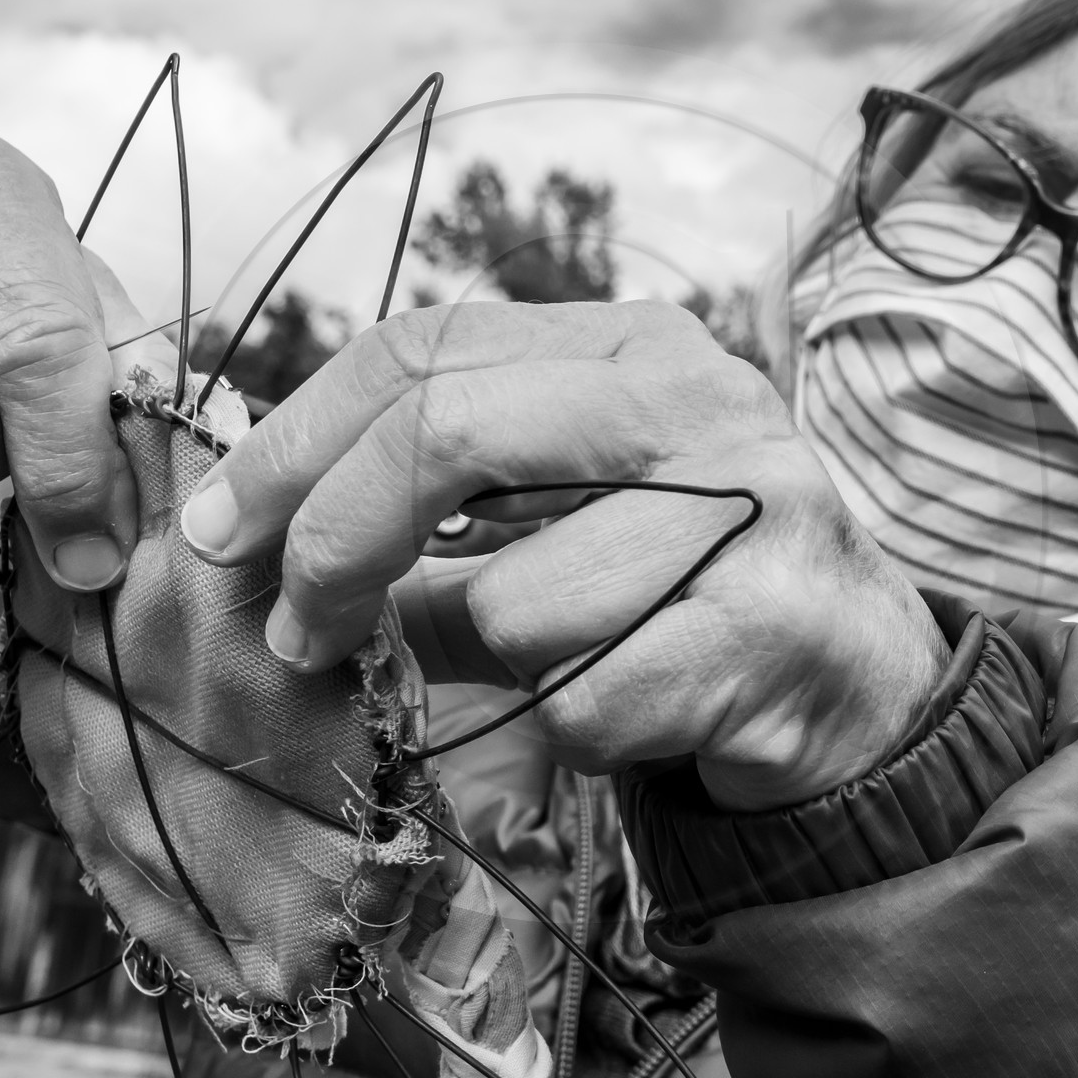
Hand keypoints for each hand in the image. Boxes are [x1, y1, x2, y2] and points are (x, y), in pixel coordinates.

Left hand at [178, 300, 949, 810]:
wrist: (858, 676)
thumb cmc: (680, 583)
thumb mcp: (567, 510)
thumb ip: (440, 505)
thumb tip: (264, 543)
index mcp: (631, 347)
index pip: (422, 349)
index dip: (294, 438)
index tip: (219, 529)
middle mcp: (697, 405)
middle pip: (445, 434)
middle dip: (332, 541)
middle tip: (291, 628)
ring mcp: (750, 515)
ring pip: (516, 605)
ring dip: (487, 666)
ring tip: (546, 667)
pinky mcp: (765, 636)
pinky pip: (584, 705)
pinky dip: (568, 731)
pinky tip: (625, 709)